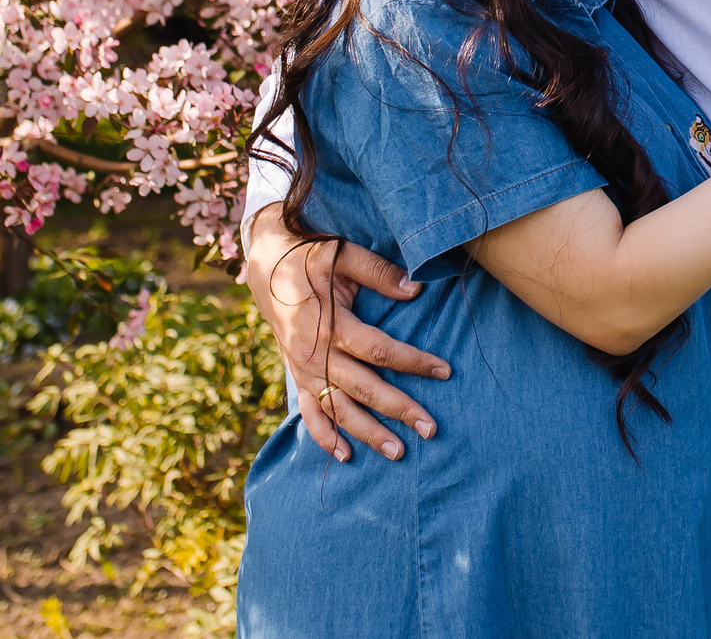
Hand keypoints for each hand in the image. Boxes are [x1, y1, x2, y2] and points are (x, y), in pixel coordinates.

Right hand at [240, 206, 449, 462]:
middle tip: (431, 429)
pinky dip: (325, 437)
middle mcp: (316, 354)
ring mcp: (304, 371)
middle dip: (399, 411)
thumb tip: (416, 288)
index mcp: (330, 324)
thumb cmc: (311, 257)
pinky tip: (346, 456)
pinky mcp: (297, 377)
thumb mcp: (343, 255)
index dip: (413, 362)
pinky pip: (310, 414)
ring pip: (339, 410)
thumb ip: (378, 272)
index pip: (379, 351)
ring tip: (399, 452)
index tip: (445, 371)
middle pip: (363, 389)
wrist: (265, 268)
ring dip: (368, 434)